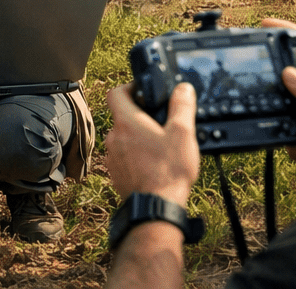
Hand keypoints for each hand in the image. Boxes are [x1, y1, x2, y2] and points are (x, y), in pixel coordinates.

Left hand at [105, 81, 199, 206]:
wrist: (156, 207)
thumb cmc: (168, 171)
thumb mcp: (182, 134)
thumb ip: (182, 107)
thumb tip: (183, 88)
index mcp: (126, 122)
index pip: (116, 93)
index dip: (129, 87)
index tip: (143, 91)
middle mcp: (114, 137)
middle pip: (122, 117)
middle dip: (140, 117)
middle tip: (160, 122)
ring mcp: (112, 156)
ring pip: (123, 138)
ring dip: (138, 138)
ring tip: (161, 146)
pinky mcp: (116, 173)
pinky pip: (124, 157)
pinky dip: (136, 156)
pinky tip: (154, 164)